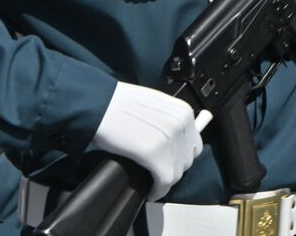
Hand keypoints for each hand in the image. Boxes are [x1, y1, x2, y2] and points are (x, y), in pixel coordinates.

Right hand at [92, 82, 203, 200]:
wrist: (101, 104)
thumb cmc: (120, 103)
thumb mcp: (156, 105)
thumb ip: (169, 120)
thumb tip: (175, 140)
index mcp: (183, 112)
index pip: (194, 144)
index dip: (182, 156)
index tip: (171, 162)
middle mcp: (181, 125)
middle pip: (186, 160)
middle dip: (174, 168)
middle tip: (159, 172)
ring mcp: (170, 141)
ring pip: (176, 173)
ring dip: (165, 181)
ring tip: (153, 183)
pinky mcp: (155, 156)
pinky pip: (164, 181)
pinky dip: (158, 191)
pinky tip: (150, 192)